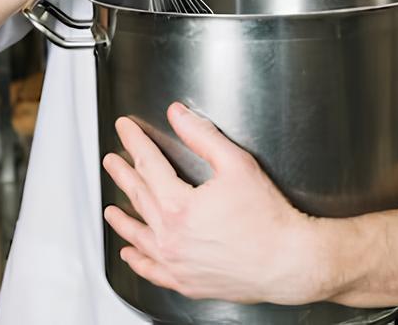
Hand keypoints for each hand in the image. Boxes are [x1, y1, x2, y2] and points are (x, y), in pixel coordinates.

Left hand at [102, 103, 324, 304]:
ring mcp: (176, 263)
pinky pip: (152, 271)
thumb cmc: (267, 217)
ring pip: (139, 237)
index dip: (135, 142)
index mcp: (179, 206)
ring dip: (123, 220)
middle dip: (123, 174)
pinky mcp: (187, 282)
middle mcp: (170, 238)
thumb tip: (179, 116)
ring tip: (110, 209)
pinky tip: (130, 254)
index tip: (126, 129)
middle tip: (112, 160)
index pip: (148, 165)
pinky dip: (138, 261)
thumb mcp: (237, 164)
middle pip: (139, 197)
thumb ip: (203, 136)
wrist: (287, 261)